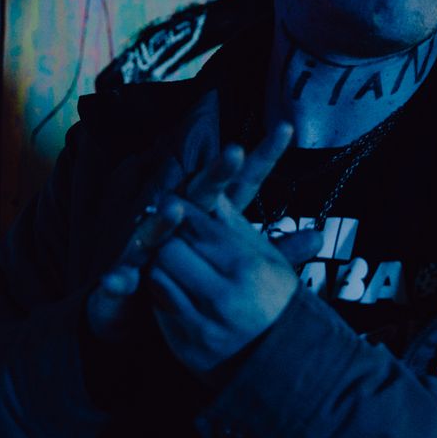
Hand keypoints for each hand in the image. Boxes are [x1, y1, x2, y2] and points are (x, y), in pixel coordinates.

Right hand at [85, 122, 294, 341]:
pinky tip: (119, 279)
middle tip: (234, 153)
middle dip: (215, 173)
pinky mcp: (118, 276)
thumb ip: (274, 252)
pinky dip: (117, 278)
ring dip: (163, 222)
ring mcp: (145, 245)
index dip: (262, 157)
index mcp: (211, 217)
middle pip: (199, 193)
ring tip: (172, 211)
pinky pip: (117, 277)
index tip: (287, 128)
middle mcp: (178, 221)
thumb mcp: (236, 263)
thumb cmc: (189, 276)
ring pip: (154, 228)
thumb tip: (319, 236)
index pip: (242, 183)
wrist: (132, 310)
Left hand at [147, 194, 322, 373]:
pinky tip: (177, 286)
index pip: (197, 228)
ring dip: (161, 264)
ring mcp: (202, 325)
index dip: (179, 210)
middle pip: (169, 249)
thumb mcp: (269, 259)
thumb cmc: (280, 303)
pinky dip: (163, 292)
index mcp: (247, 269)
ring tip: (174, 259)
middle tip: (171, 232)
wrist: (289, 365)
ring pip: (157, 277)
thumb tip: (213, 194)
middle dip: (168, 237)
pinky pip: (160, 307)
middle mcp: (223, 297)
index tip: (171, 200)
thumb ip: (235, 227)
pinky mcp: (187, 346)